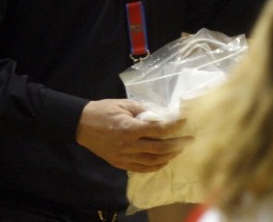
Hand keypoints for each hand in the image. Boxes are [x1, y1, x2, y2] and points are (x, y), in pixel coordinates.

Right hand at [76, 99, 192, 172]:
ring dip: (169, 156)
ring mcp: (124, 157)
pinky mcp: (120, 163)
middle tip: (190, 139)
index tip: (185, 121)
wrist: (81, 125)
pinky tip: (165, 160)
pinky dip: (156, 166)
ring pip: (153, 161)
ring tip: (180, 149)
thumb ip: (144, 111)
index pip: (159, 130)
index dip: (175, 126)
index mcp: (129, 128)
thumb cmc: (104, 110)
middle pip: (160, 148)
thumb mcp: (125, 104)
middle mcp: (128, 145)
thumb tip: (162, 116)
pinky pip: (142, 168)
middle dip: (178, 144)